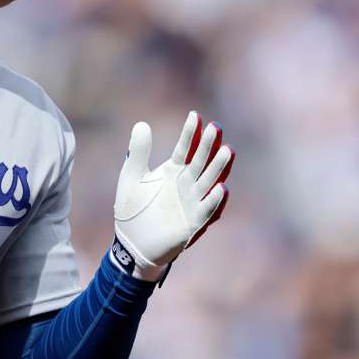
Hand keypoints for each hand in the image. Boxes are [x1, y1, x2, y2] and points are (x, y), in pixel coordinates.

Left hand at [112, 111, 233, 280]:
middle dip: (208, 145)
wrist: (131, 243)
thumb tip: (142, 124)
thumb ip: (138, 153)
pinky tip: (221, 188)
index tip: (195, 115)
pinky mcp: (193, 222)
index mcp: (172, 171)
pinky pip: (207, 210)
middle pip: (200, 161)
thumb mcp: (131, 177)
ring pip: (209, 181)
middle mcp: (186, 184)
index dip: (190, 133)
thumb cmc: (132, 210)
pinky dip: (214, 200)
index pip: (184, 148)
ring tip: (227, 150)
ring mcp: (191, 202)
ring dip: (218, 167)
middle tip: (215, 127)